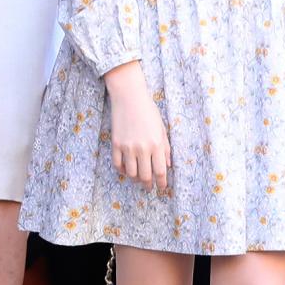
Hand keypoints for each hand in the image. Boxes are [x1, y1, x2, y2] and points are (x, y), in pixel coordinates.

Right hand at [104, 61, 170, 192]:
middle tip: (149, 187)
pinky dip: (122, 171)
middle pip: (145, 176)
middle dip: (148, 185)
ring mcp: (128, 147)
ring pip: (131, 174)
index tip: (162, 186)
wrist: (129, 97)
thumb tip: (168, 165)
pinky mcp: (116, 144)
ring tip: (138, 179)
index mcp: (156, 144)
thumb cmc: (149, 111)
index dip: (161, 183)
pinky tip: (126, 170)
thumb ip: (165, 148)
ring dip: (135, 179)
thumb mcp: (162, 128)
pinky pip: (118, 165)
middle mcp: (142, 148)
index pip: (160, 171)